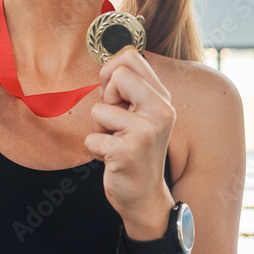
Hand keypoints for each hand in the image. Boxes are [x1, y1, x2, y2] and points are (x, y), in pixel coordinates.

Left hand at [84, 46, 176, 236]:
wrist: (145, 197)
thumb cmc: (135, 150)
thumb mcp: (140, 114)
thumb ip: (130, 87)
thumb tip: (108, 63)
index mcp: (162, 98)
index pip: (130, 56)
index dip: (111, 72)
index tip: (114, 94)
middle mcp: (161, 111)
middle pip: (116, 75)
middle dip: (105, 99)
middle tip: (115, 123)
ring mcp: (146, 132)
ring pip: (99, 109)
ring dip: (100, 129)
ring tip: (116, 143)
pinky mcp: (127, 152)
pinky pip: (91, 137)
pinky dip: (95, 150)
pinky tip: (112, 159)